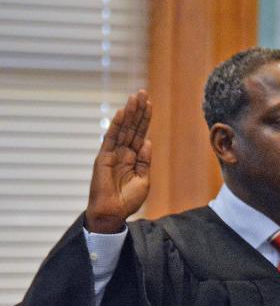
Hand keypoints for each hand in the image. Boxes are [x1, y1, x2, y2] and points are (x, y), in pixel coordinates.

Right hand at [86, 90, 152, 232]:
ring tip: (135, 97)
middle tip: (142, 92)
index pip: (140, 134)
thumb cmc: (128, 200)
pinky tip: (123, 113)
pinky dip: (117, 125)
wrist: (113, 212)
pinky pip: (111, 138)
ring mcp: (113, 154)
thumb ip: (145, 161)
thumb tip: (147, 141)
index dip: (145, 119)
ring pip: (123, 129)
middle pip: (132, 127)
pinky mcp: (104, 158)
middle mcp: (123, 152)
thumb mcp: (144, 180)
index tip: (149, 104)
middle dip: (138, 110)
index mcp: (133, 158)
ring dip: (129, 113)